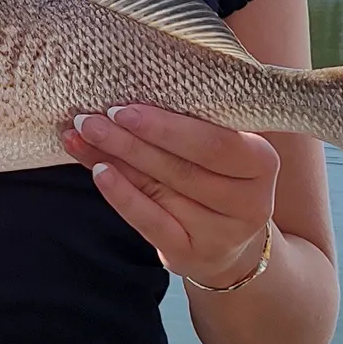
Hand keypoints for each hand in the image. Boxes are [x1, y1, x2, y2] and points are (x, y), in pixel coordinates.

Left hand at [63, 105, 276, 291]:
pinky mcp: (191, 255)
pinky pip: (151, 223)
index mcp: (262, 163)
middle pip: (182, 168)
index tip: (122, 109)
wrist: (232, 245)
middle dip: (130, 141)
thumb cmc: (220, 178)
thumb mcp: (223, 150)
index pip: (215, 143)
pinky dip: (121, 196)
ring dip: (115, 161)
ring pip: (160, 191)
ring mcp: (221, 234)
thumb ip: (194, 122)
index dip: (167, 128)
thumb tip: (131, 89)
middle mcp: (249, 203)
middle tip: (89, 120)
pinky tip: (98, 172)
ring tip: (80, 137)